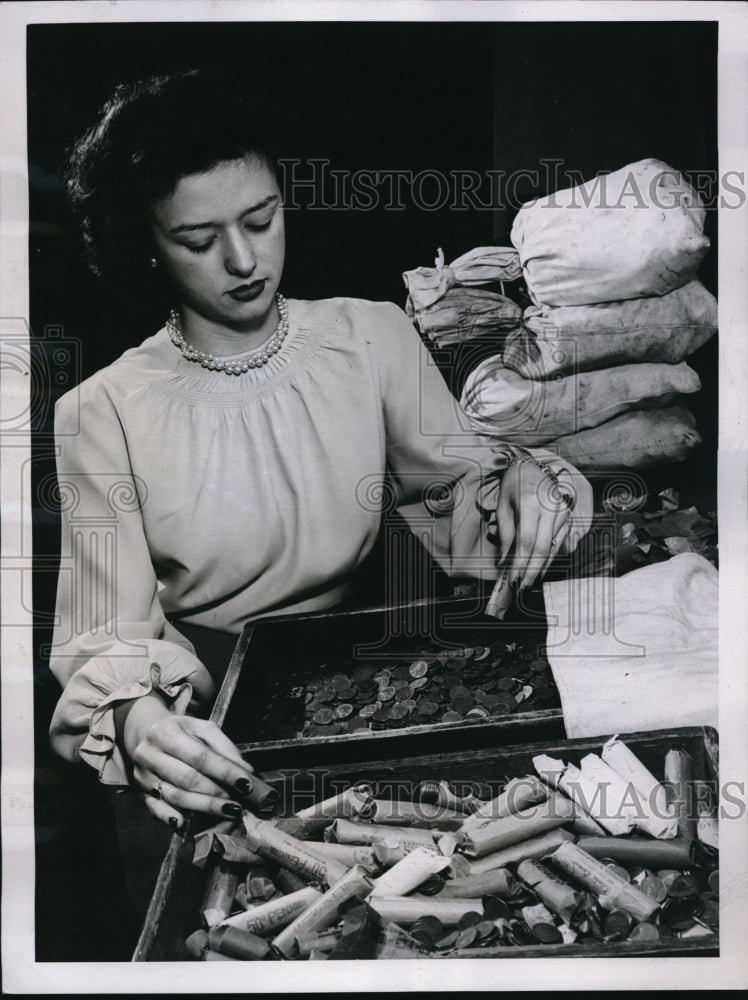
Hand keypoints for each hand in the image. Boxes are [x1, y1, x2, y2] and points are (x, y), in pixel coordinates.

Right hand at [122, 693, 254, 829]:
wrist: (145, 733)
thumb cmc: (180, 731)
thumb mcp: (201, 728)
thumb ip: (223, 747)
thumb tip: (245, 770)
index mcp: (166, 733)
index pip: (199, 756)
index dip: (224, 771)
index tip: (246, 783)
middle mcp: (149, 754)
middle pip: (187, 779)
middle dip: (216, 793)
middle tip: (238, 802)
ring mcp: (142, 776)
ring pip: (175, 796)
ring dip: (204, 807)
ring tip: (228, 811)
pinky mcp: (140, 793)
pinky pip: (155, 809)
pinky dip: (169, 818)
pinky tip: (184, 824)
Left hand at [496, 459, 583, 590]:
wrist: (535, 469)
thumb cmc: (514, 487)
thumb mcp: (503, 508)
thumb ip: (506, 536)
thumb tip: (504, 564)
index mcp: (531, 504)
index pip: (526, 542)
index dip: (520, 564)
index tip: (512, 580)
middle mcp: (551, 509)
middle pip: (543, 549)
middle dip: (531, 572)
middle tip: (521, 589)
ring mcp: (563, 514)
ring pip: (553, 549)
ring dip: (540, 568)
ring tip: (527, 582)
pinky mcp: (569, 518)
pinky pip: (560, 544)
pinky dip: (549, 559)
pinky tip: (538, 569)